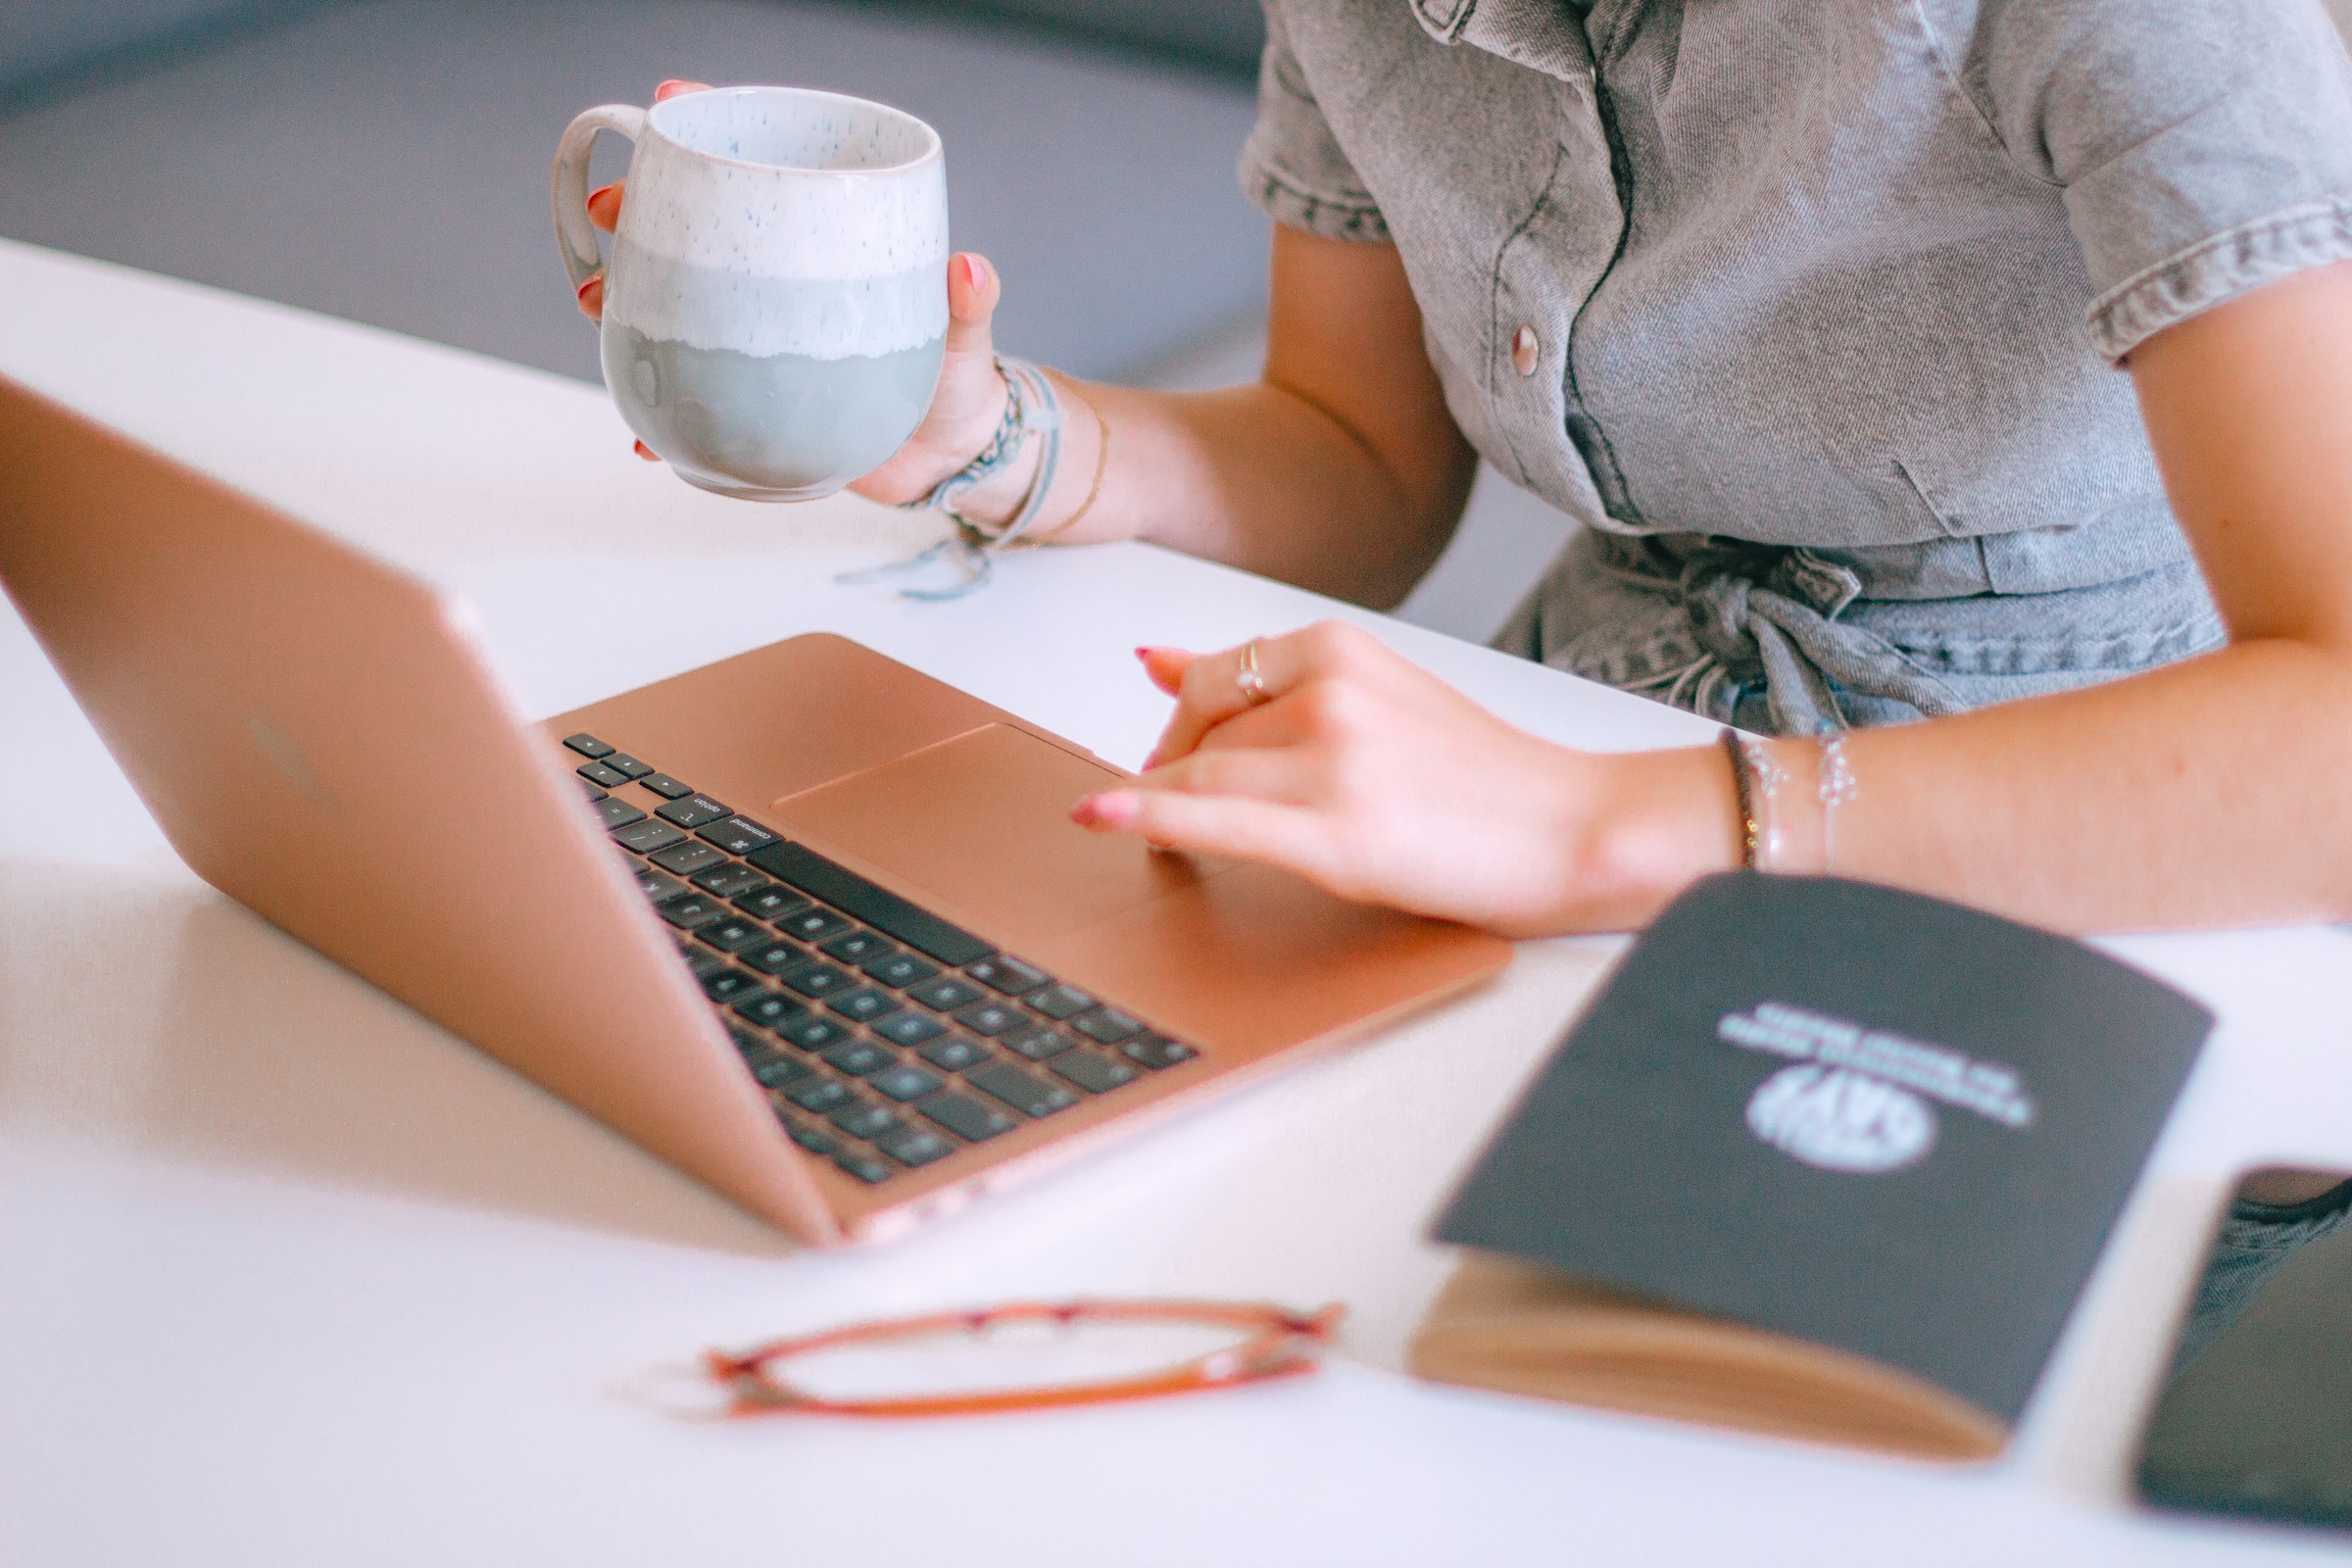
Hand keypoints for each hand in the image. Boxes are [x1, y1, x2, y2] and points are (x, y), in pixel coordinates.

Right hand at [574, 80, 1007, 486]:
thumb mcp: (965, 338)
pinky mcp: (747, 403)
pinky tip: (641, 434)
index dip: (710, 129)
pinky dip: (658, 418)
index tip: (670, 98)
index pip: (764, 170)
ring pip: (671, 308)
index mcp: (822, 249)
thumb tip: (971, 270)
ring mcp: (755, 343)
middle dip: (636, 213)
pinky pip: (687, 401)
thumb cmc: (958, 381)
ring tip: (596, 303)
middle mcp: (778, 291)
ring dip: (622, 302)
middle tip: (608, 215)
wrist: (949, 461)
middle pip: (692, 234)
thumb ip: (970, 305)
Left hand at [1068, 622, 1728, 934]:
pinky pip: (1212, 817)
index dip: (1178, 728)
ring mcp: (1330, 760)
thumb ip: (1269, 678)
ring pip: (1201, 775)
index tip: (1169, 759)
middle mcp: (1331, 690)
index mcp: (1341, 647)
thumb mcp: (1376, 694)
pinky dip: (1144, 816)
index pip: (1213, 678)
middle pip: (1203, 732)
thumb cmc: (1484, 778)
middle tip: (1169, 809)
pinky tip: (1100, 817)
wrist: (1575, 831)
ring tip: (1157, 833)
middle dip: (1175, 774)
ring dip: (1166, 807)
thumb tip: (1153, 658)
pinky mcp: (1334, 831)